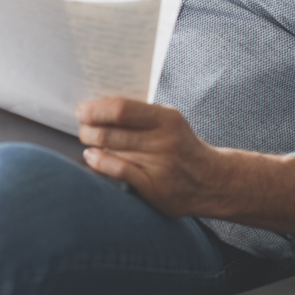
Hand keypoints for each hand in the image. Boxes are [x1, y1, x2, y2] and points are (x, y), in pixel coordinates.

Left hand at [77, 97, 226, 217]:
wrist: (211, 180)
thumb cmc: (181, 145)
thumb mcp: (170, 121)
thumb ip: (141, 114)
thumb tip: (99, 107)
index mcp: (167, 118)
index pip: (122, 109)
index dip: (96, 109)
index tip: (82, 110)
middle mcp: (164, 141)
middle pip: (112, 132)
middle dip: (89, 129)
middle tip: (82, 127)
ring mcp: (160, 166)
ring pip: (112, 151)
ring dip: (91, 144)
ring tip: (87, 141)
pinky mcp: (154, 188)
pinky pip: (118, 172)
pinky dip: (99, 163)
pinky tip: (92, 157)